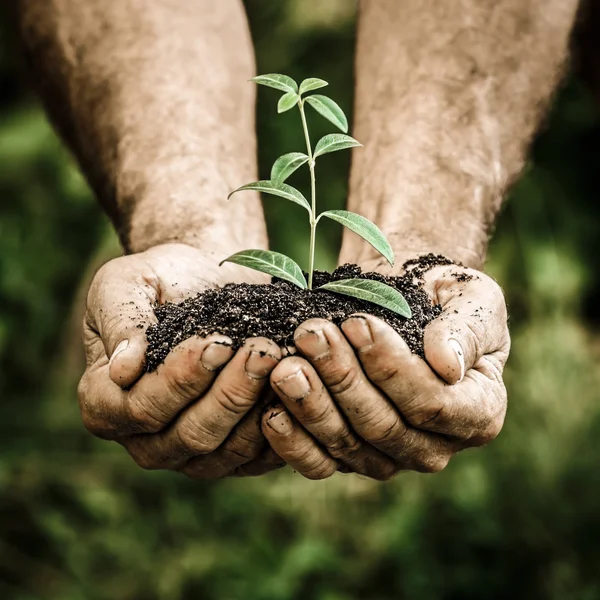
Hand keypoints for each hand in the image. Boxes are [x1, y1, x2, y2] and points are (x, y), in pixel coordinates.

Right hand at [78, 243, 283, 477]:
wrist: (206, 280)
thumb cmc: (161, 279)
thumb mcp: (124, 283)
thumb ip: (120, 321)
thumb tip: (123, 370)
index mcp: (105, 403)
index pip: (141, 408)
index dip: (181, 379)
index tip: (217, 341)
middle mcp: (145, 439)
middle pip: (190, 435)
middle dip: (230, 392)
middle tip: (262, 350)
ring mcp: (191, 453)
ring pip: (227, 450)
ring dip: (257, 405)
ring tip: (281, 359)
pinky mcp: (233, 453)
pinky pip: (258, 455)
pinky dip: (281, 425)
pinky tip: (297, 385)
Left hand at [261, 263, 509, 479]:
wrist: (404, 301)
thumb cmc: (441, 297)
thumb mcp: (473, 299)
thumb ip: (466, 330)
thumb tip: (447, 366)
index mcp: (478, 413)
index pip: (433, 404)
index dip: (391, 368)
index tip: (356, 323)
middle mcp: (435, 446)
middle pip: (383, 426)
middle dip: (342, 378)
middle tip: (309, 335)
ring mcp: (389, 457)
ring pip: (348, 445)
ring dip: (312, 405)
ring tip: (285, 366)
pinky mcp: (349, 456)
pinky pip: (320, 462)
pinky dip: (293, 443)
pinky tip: (270, 413)